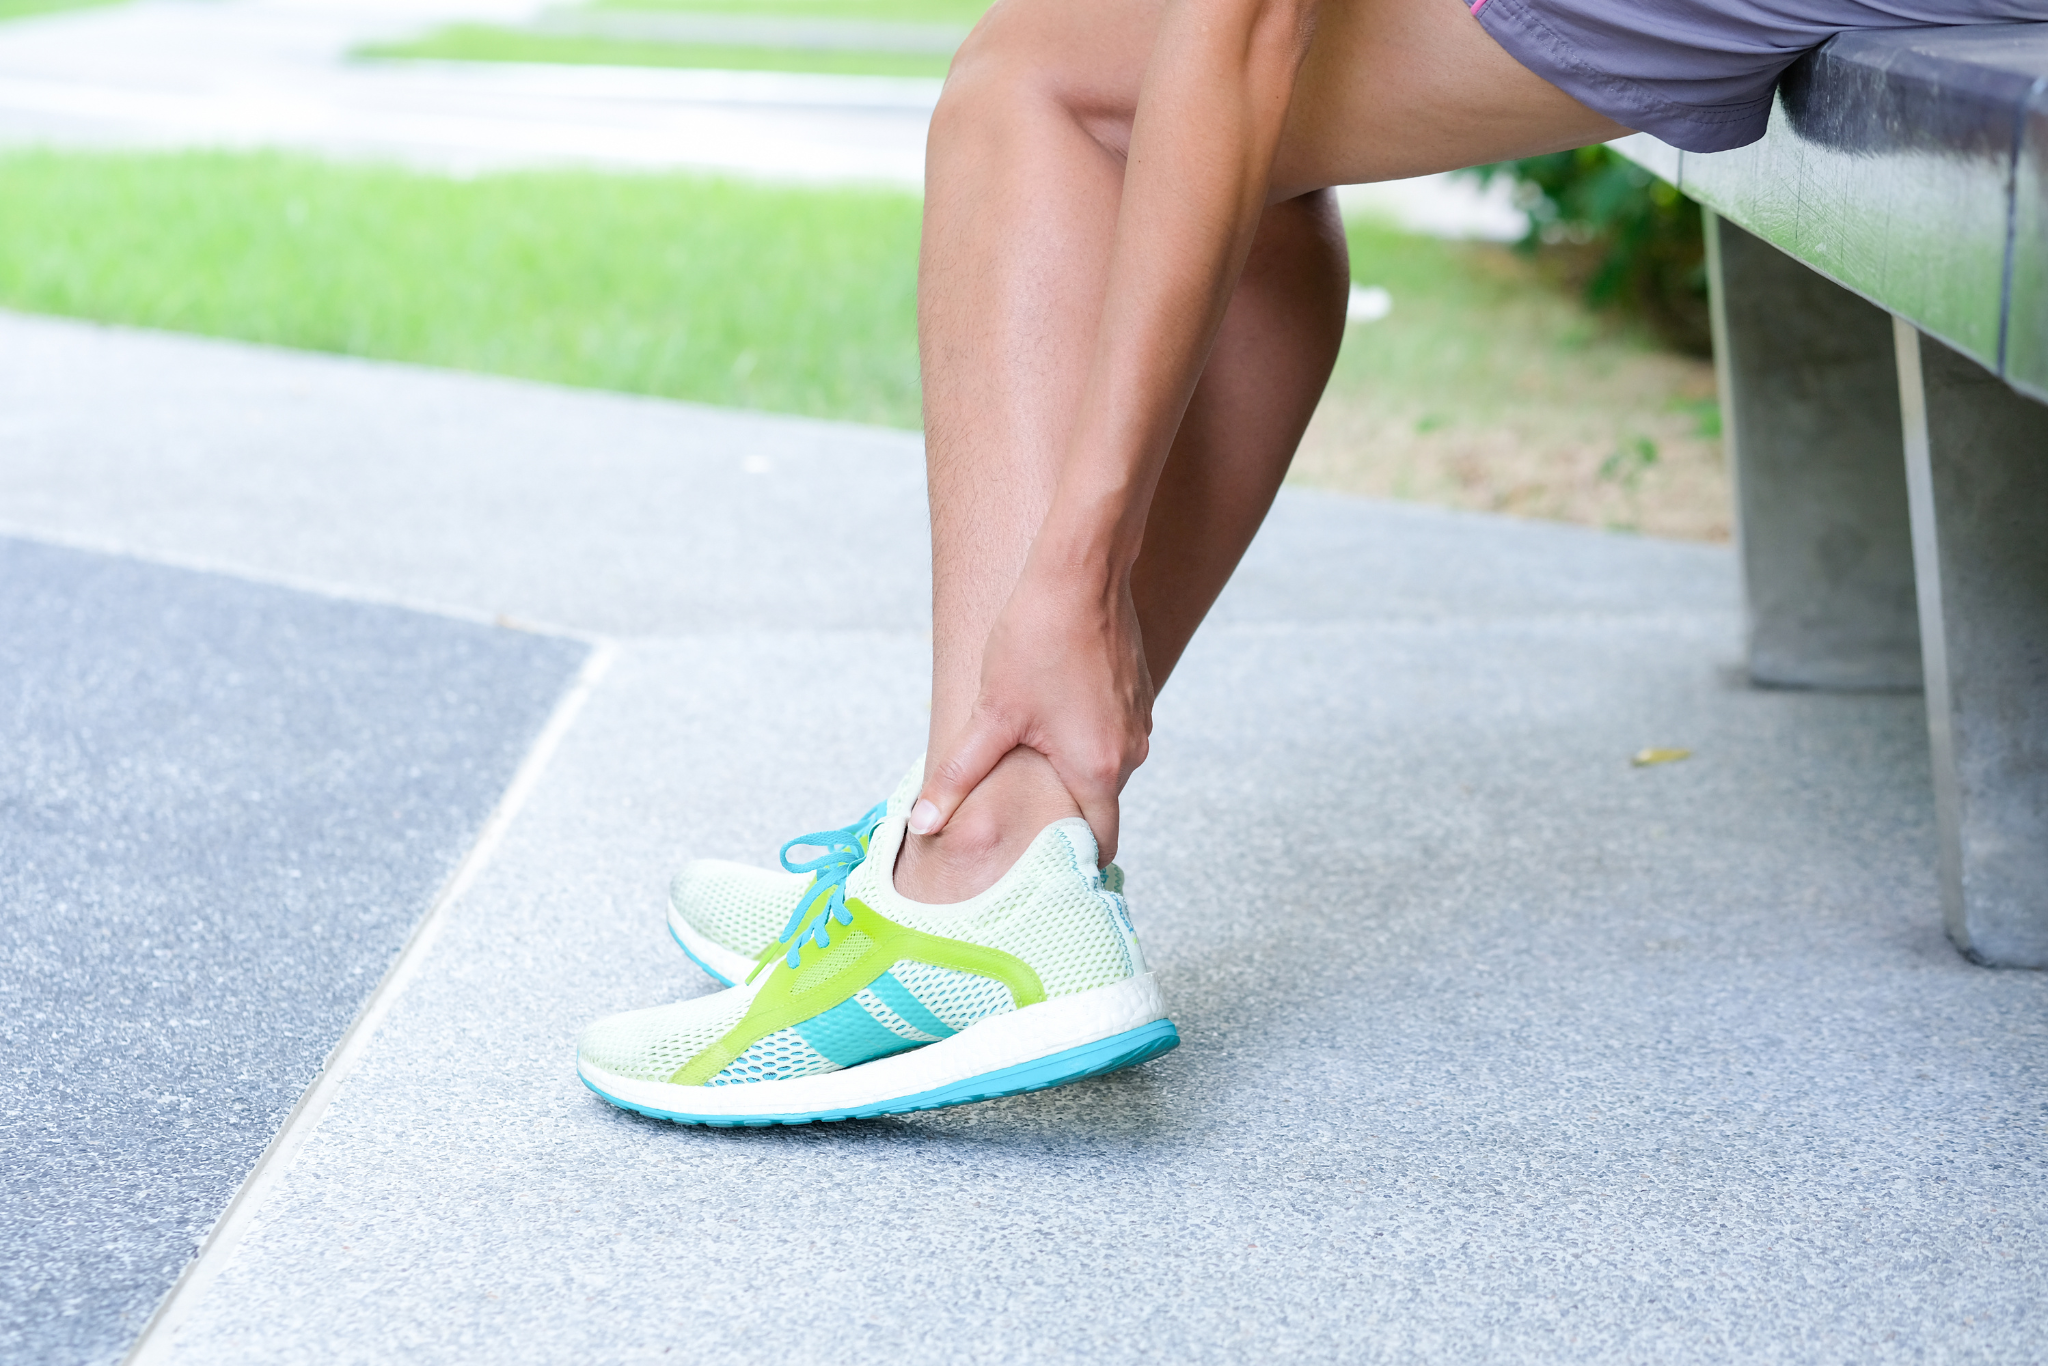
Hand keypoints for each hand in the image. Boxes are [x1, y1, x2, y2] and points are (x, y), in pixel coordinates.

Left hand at [910, 554, 1153, 862]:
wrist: (1081, 570)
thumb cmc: (1037, 638)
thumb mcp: (990, 714)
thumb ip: (958, 776)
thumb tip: (923, 823)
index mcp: (1097, 767)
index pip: (1100, 844)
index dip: (1073, 863)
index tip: (1047, 871)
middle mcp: (1129, 751)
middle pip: (1098, 804)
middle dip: (1061, 811)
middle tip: (1019, 814)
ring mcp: (1139, 721)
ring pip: (1104, 766)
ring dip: (1071, 768)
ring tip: (1029, 755)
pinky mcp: (1137, 694)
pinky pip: (1111, 733)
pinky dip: (1084, 736)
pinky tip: (1050, 713)